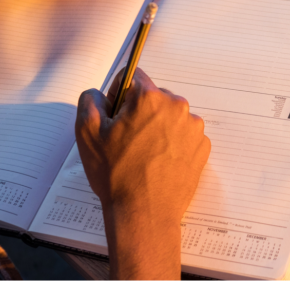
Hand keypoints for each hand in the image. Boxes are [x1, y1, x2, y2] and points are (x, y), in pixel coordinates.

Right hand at [75, 68, 209, 279]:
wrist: (145, 212)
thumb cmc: (117, 175)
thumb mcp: (87, 133)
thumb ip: (90, 100)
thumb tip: (99, 93)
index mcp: (150, 98)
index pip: (132, 77)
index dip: (118, 95)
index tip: (115, 115)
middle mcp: (177, 107)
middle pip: (153, 97)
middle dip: (139, 112)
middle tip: (127, 140)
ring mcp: (193, 127)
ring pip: (169, 117)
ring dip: (157, 128)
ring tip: (143, 155)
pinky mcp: (202, 146)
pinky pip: (183, 135)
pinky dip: (172, 144)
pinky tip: (158, 162)